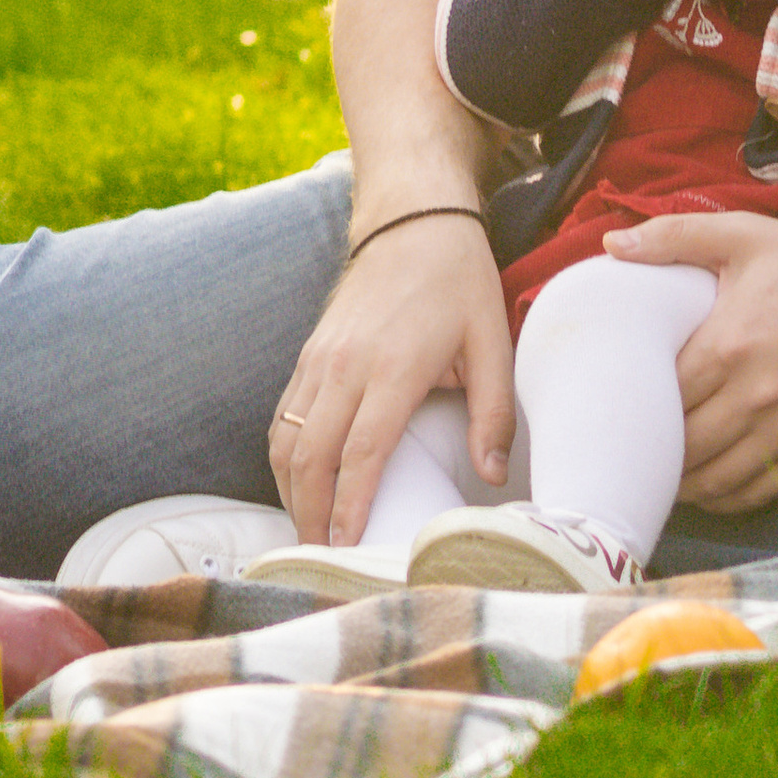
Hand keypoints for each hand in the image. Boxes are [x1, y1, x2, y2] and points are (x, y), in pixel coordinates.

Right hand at [268, 211, 512, 543]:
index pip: (362, 451)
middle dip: (311, 513)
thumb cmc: (460, 283)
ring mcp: (319, 358)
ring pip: (286, 439)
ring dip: (290, 491)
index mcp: (394, 367)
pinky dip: (284, 458)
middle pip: (311, 455)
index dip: (351, 505)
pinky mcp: (308, 353)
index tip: (348, 546)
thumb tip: (492, 476)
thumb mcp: (494, 341)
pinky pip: (283, 415)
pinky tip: (299, 485)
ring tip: (308, 533)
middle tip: (322, 558)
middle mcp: (346, 365)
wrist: (413, 220)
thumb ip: (494, 412)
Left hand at [608, 211, 777, 510]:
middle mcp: (756, 395)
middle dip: (654, 450)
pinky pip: (756, 491)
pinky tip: (705, 486)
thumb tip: (612, 246)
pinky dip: (723, 498)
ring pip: (715, 480)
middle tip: (632, 443)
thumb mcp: (741, 235)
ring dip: (682, 483)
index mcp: (729, 345)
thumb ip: (672, 237)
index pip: (661, 400)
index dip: (635, 408)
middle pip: (683, 447)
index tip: (620, 405)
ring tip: (660, 471)